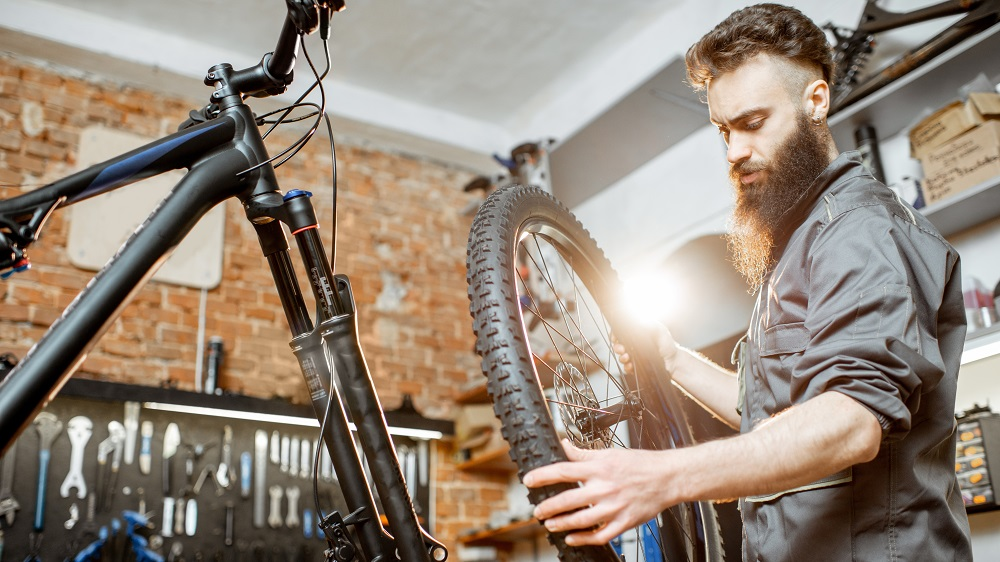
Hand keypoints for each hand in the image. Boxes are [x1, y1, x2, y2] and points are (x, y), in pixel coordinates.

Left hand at [522, 440, 677, 545]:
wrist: (668, 477)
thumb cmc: (640, 464)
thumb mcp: (609, 453)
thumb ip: (583, 453)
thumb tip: (563, 444)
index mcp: (599, 468)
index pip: (563, 471)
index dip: (542, 476)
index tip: (529, 480)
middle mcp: (604, 488)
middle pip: (567, 500)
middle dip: (547, 507)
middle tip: (537, 510)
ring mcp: (614, 507)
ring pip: (580, 520)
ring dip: (561, 524)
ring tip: (550, 524)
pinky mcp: (624, 522)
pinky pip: (599, 535)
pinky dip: (583, 538)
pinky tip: (572, 538)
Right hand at [613, 322, 678, 374]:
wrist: (675, 361)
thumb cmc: (668, 344)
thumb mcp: (659, 330)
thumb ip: (649, 324)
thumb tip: (637, 321)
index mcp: (636, 335)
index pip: (620, 333)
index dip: (615, 335)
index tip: (615, 338)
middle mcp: (633, 346)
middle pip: (618, 346)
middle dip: (617, 347)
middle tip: (621, 349)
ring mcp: (634, 357)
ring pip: (621, 357)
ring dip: (622, 358)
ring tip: (627, 358)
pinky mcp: (637, 368)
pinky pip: (627, 368)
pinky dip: (627, 367)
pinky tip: (631, 366)